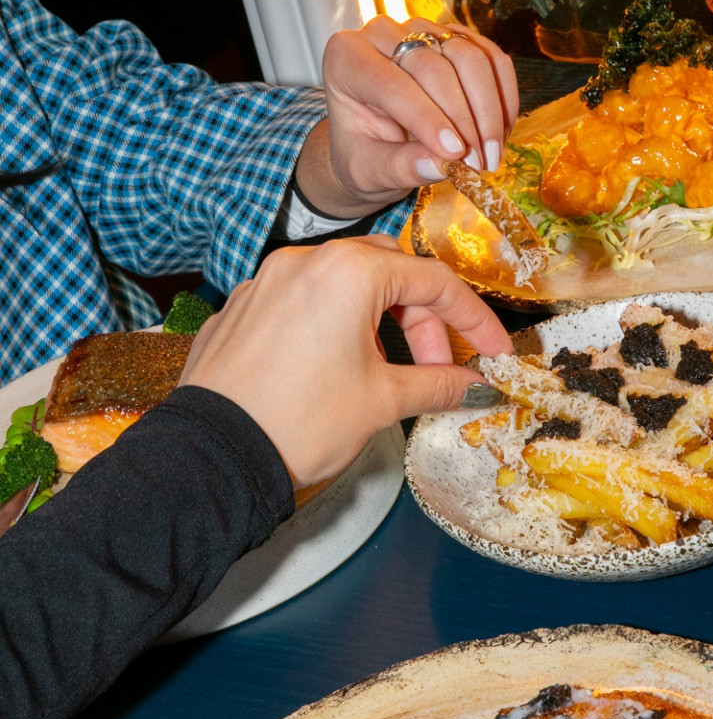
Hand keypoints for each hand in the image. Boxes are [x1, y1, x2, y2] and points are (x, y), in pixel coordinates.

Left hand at [177, 236, 510, 487]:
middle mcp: (305, 261)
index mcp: (348, 272)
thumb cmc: (299, 422)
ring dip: (378, 320)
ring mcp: (267, 280)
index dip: (473, 319)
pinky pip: (302, 301)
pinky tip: (336, 369)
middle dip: (422, 317)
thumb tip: (473, 385)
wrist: (213, 458)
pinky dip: (333, 325)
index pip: (433, 281)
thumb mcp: (382, 401)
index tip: (492, 351)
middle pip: (389, 272)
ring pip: (343, 283)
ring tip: (387, 371)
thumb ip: (437, 383)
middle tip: (438, 366)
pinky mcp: (241, 307)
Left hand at [294, 16, 518, 218]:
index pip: (390, 83)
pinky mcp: (456, 37)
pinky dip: (503, 98)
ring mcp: (423, 30)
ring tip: (490, 155)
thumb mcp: (368, 171)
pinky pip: (491, 59)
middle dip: (462, 119)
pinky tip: (501, 134)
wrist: (375, 142)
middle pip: (433, 65)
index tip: (454, 154)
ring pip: (469, 56)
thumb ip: (398, 168)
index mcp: (345, 58)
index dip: (426, 118)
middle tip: (477, 164)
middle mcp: (382, 33)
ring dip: (488, 110)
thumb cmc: (363, 154)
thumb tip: (441, 165)